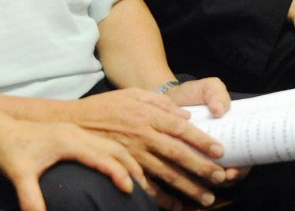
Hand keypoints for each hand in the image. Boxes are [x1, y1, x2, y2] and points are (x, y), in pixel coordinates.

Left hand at [0, 119, 141, 210]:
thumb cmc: (8, 151)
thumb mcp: (19, 177)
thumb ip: (31, 200)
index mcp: (68, 141)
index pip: (102, 157)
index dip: (119, 173)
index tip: (130, 191)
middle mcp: (76, 133)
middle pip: (113, 147)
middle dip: (131, 166)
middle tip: (144, 188)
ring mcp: (75, 131)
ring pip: (110, 143)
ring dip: (125, 160)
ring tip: (138, 179)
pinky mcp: (71, 132)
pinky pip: (101, 143)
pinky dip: (115, 155)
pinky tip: (117, 167)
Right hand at [69, 87, 228, 208]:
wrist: (73, 123)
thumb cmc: (105, 106)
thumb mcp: (132, 94)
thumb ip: (160, 102)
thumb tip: (186, 116)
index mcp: (147, 116)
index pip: (180, 129)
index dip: (201, 140)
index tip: (219, 150)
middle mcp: (143, 136)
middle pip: (177, 154)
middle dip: (201, 167)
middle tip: (221, 177)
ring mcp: (133, 155)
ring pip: (166, 174)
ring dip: (188, 187)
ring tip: (206, 198)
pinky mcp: (124, 168)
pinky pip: (147, 187)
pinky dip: (162, 199)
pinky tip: (177, 206)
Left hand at [164, 78, 250, 190]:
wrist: (168, 98)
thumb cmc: (192, 95)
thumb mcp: (208, 89)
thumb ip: (217, 94)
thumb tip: (219, 110)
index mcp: (231, 137)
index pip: (244, 160)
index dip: (242, 169)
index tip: (234, 170)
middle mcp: (218, 153)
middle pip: (229, 176)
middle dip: (227, 180)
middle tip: (221, 177)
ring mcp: (201, 159)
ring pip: (210, 181)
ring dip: (210, 183)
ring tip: (203, 180)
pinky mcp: (182, 163)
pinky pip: (188, 179)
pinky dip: (189, 182)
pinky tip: (184, 178)